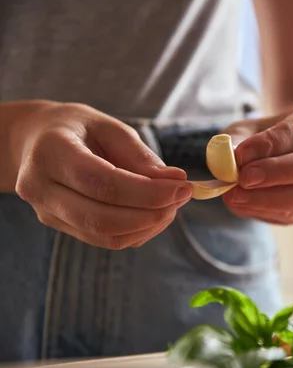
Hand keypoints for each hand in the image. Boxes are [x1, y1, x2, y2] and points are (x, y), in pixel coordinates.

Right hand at [13, 101, 191, 248]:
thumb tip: (175, 181)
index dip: (147, 192)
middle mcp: (39, 187)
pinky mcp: (61, 227)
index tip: (182, 186)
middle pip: (101, 219)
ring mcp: (47, 212)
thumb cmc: (77, 129)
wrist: (34, 142)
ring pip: (105, 236)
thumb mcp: (109, 127)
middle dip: (151, 213)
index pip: (102, 183)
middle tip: (182, 197)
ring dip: (148, 225)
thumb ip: (140, 155)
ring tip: (172, 203)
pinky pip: (105, 240)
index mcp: (50, 152)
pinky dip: (138, 231)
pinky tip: (155, 213)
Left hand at [221, 105, 292, 224]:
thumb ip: (237, 140)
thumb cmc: (264, 137)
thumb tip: (227, 160)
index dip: (270, 144)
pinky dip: (262, 210)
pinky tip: (240, 203)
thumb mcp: (248, 129)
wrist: (285, 154)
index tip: (241, 154)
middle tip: (243, 178)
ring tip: (236, 195)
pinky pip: (291, 215)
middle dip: (276, 173)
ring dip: (269, 198)